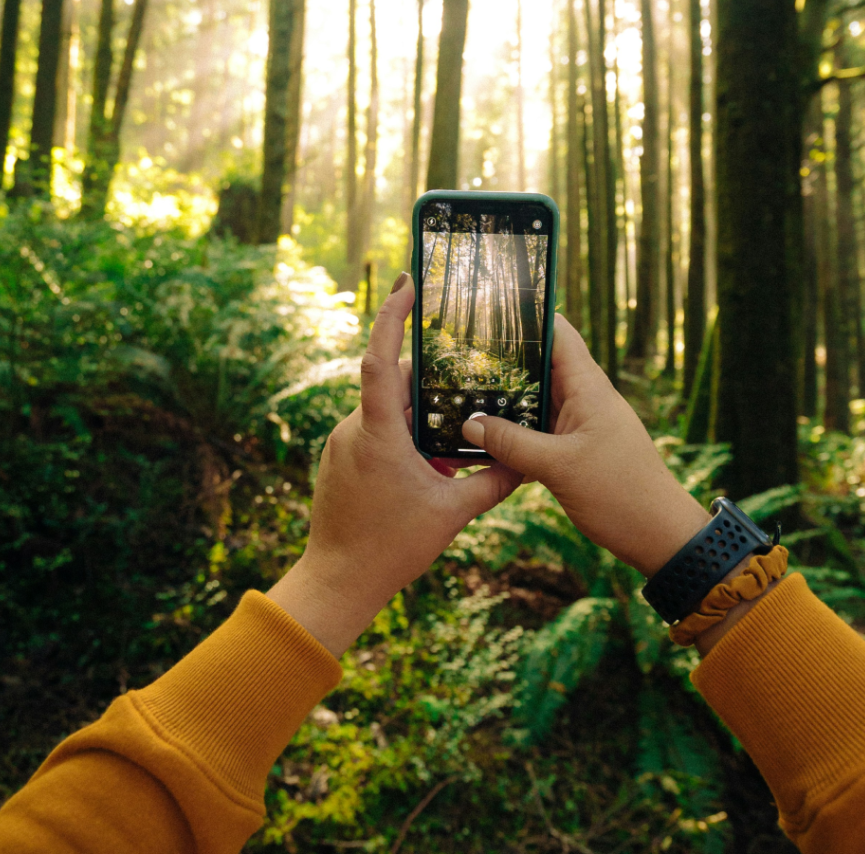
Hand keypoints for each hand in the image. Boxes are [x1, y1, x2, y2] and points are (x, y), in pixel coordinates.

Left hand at [267, 273, 521, 656]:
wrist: (337, 582)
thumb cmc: (390, 547)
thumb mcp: (452, 513)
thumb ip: (492, 482)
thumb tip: (527, 463)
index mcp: (378, 432)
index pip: (381, 359)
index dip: (392, 316)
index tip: (407, 282)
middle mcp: (353, 429)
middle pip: (394, 384)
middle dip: (431, 384)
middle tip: (467, 381)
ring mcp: (342, 443)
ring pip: (386, 410)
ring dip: (419, 417)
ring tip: (454, 437)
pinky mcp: (340, 459)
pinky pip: (375, 430)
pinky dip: (403, 435)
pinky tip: (429, 463)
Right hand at [460, 314, 708, 578]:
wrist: (660, 537)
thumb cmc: (622, 495)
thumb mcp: (559, 468)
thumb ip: (512, 443)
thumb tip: (469, 423)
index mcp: (589, 389)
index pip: (558, 334)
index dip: (529, 316)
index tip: (490, 307)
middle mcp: (585, 399)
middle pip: (540, 366)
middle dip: (504, 360)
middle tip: (459, 354)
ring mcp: (580, 424)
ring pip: (536, 401)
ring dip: (505, 399)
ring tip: (461, 391)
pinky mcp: (575, 449)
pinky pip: (538, 430)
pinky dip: (514, 431)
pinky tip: (484, 437)